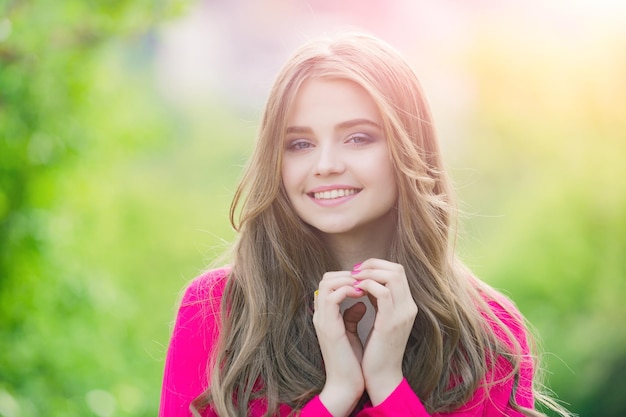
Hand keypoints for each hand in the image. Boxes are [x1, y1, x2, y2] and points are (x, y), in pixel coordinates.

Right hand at [313, 271, 366, 416]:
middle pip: (326, 278)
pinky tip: (363, 295)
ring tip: (365, 286)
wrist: (346, 385)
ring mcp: (322, 320)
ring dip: (349, 280)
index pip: (330, 283)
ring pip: (327, 282)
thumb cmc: (351, 362)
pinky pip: (332, 297)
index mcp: (326, 315)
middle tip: (366, 280)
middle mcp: (321, 315)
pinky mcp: (328, 327)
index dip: (348, 277)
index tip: (366, 282)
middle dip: (348, 274)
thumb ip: (352, 316)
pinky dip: (349, 290)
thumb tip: (363, 302)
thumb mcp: (352, 333)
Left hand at [353, 259, 417, 405]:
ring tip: (354, 280)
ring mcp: (402, 314)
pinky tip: (355, 290)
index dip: (377, 266)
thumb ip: (377, 301)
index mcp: (406, 305)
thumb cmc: (377, 351)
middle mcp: (409, 307)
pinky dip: (367, 285)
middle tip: (354, 272)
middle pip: (397, 269)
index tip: (358, 272)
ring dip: (369, 273)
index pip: (397, 271)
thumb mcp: (380, 321)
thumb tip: (365, 284)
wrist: (382, 378)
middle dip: (372, 265)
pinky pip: (383, 292)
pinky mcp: (391, 322)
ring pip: (392, 276)